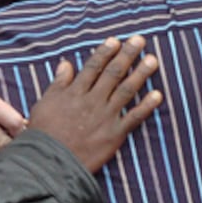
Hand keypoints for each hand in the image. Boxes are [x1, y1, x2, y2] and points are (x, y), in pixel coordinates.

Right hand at [28, 35, 160, 172]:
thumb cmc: (44, 133)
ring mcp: (105, 116)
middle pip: (113, 73)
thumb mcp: (45, 103)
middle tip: (140, 41)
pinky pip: (134, 117)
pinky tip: (158, 95)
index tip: (116, 41)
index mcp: (75, 92)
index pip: (93, 66)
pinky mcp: (114, 134)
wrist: (50, 162)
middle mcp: (93, 100)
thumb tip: (65, 64)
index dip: (105, 52)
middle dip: (127, 55)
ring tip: (153, 60)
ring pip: (127, 90)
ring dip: (141, 74)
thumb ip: (58, 83)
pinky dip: (147, 106)